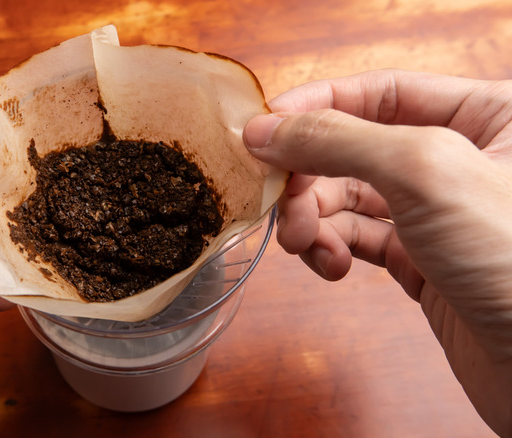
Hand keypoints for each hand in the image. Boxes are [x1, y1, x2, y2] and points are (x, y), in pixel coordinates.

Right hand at [243, 69, 511, 435]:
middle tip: (281, 205)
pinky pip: (355, 240)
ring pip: (346, 197)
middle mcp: (458, 159)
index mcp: (485, 114)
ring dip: (313, 218)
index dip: (315, 107)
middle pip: (351, 147)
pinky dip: (331, 249)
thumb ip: (340, 140)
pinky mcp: (420, 261)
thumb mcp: (424, 173)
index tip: (262, 131)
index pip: (378, 91)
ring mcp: (436, 213)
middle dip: (307, 177)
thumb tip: (266, 129)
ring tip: (305, 244)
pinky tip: (331, 266)